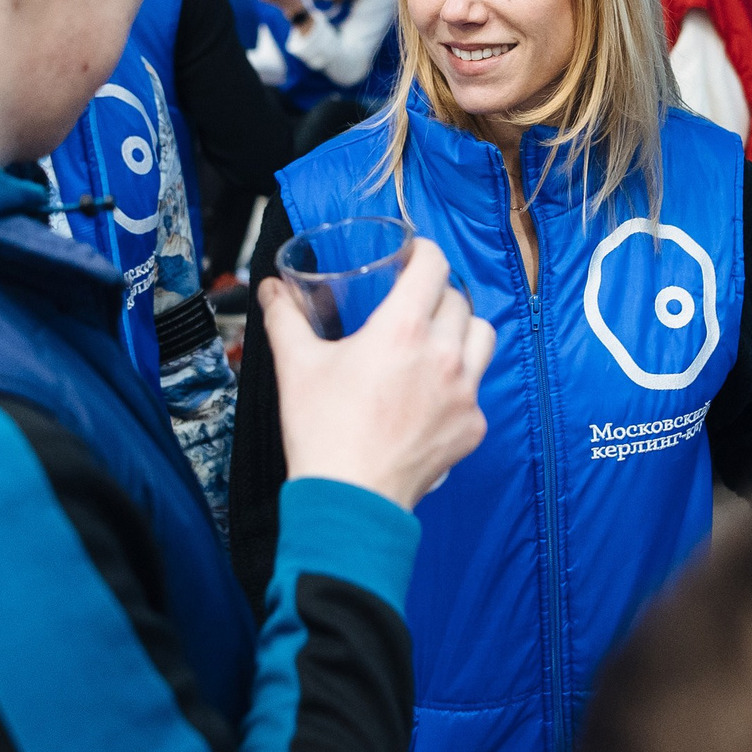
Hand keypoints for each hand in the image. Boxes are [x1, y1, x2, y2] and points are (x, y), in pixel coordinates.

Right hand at [262, 239, 494, 509]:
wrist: (349, 500)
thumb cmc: (322, 431)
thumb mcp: (296, 366)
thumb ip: (285, 318)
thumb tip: (270, 288)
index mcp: (403, 330)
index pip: (434, 265)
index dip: (423, 252)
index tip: (411, 257)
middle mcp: (444, 355)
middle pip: (458, 299)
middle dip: (435, 295)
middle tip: (412, 305)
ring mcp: (465, 393)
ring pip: (482, 338)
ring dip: (460, 331)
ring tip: (433, 343)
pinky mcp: (472, 427)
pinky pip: (477, 389)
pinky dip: (459, 384)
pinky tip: (430, 397)